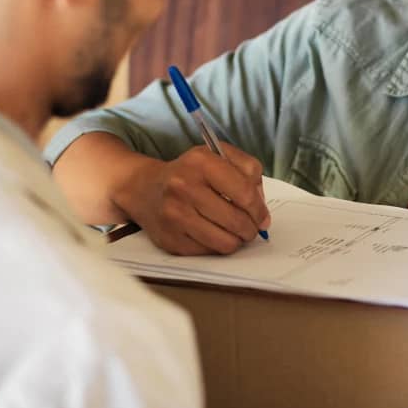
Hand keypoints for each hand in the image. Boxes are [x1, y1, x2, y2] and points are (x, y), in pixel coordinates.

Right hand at [119, 142, 270, 254]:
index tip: (263, 217)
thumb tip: (261, 208)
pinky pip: (208, 251)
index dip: (259, 209)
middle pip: (237, 220)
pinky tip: (214, 234)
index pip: (244, 193)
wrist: (144, 188)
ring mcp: (174, 215)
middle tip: (251, 228)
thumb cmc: (190, 172)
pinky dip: (217, 245)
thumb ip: (248, 170)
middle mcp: (184, 187)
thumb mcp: (219, 155)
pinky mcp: (170, 239)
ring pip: (225, 242)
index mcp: (201, 162)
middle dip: (251, 228)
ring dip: (237, 240)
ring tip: (236, 233)